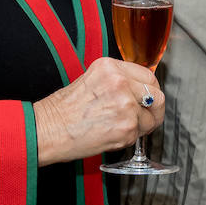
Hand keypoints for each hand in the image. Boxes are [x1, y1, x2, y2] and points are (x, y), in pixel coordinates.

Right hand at [33, 58, 163, 165]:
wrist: (48, 130)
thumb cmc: (63, 110)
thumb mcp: (92, 80)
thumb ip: (118, 81)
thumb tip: (140, 91)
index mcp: (111, 67)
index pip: (148, 76)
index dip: (150, 90)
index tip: (147, 98)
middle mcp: (120, 82)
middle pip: (157, 95)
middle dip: (153, 108)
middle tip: (144, 116)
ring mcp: (126, 105)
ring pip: (152, 116)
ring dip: (142, 124)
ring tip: (122, 127)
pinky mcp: (127, 127)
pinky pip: (141, 133)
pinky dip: (132, 137)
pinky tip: (114, 134)